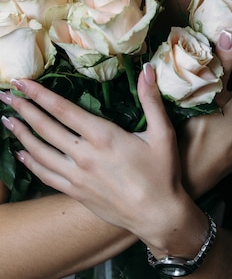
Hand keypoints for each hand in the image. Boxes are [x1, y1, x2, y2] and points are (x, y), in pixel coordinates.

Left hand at [0, 65, 194, 248]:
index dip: (39, 94)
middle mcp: (84, 155)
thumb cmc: (161, 173)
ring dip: (21, 134)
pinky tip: (21, 153)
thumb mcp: (162, 133)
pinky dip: (30, 162)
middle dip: (23, 109)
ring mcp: (77, 176)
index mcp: (103, 136)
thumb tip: (147, 68)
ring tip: (7, 120)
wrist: (157, 215)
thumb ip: (151, 99)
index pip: (63, 109)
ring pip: (40, 151)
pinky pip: (46, 175)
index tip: (22, 82)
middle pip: (45, 128)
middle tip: (6, 95)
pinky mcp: (75, 193)